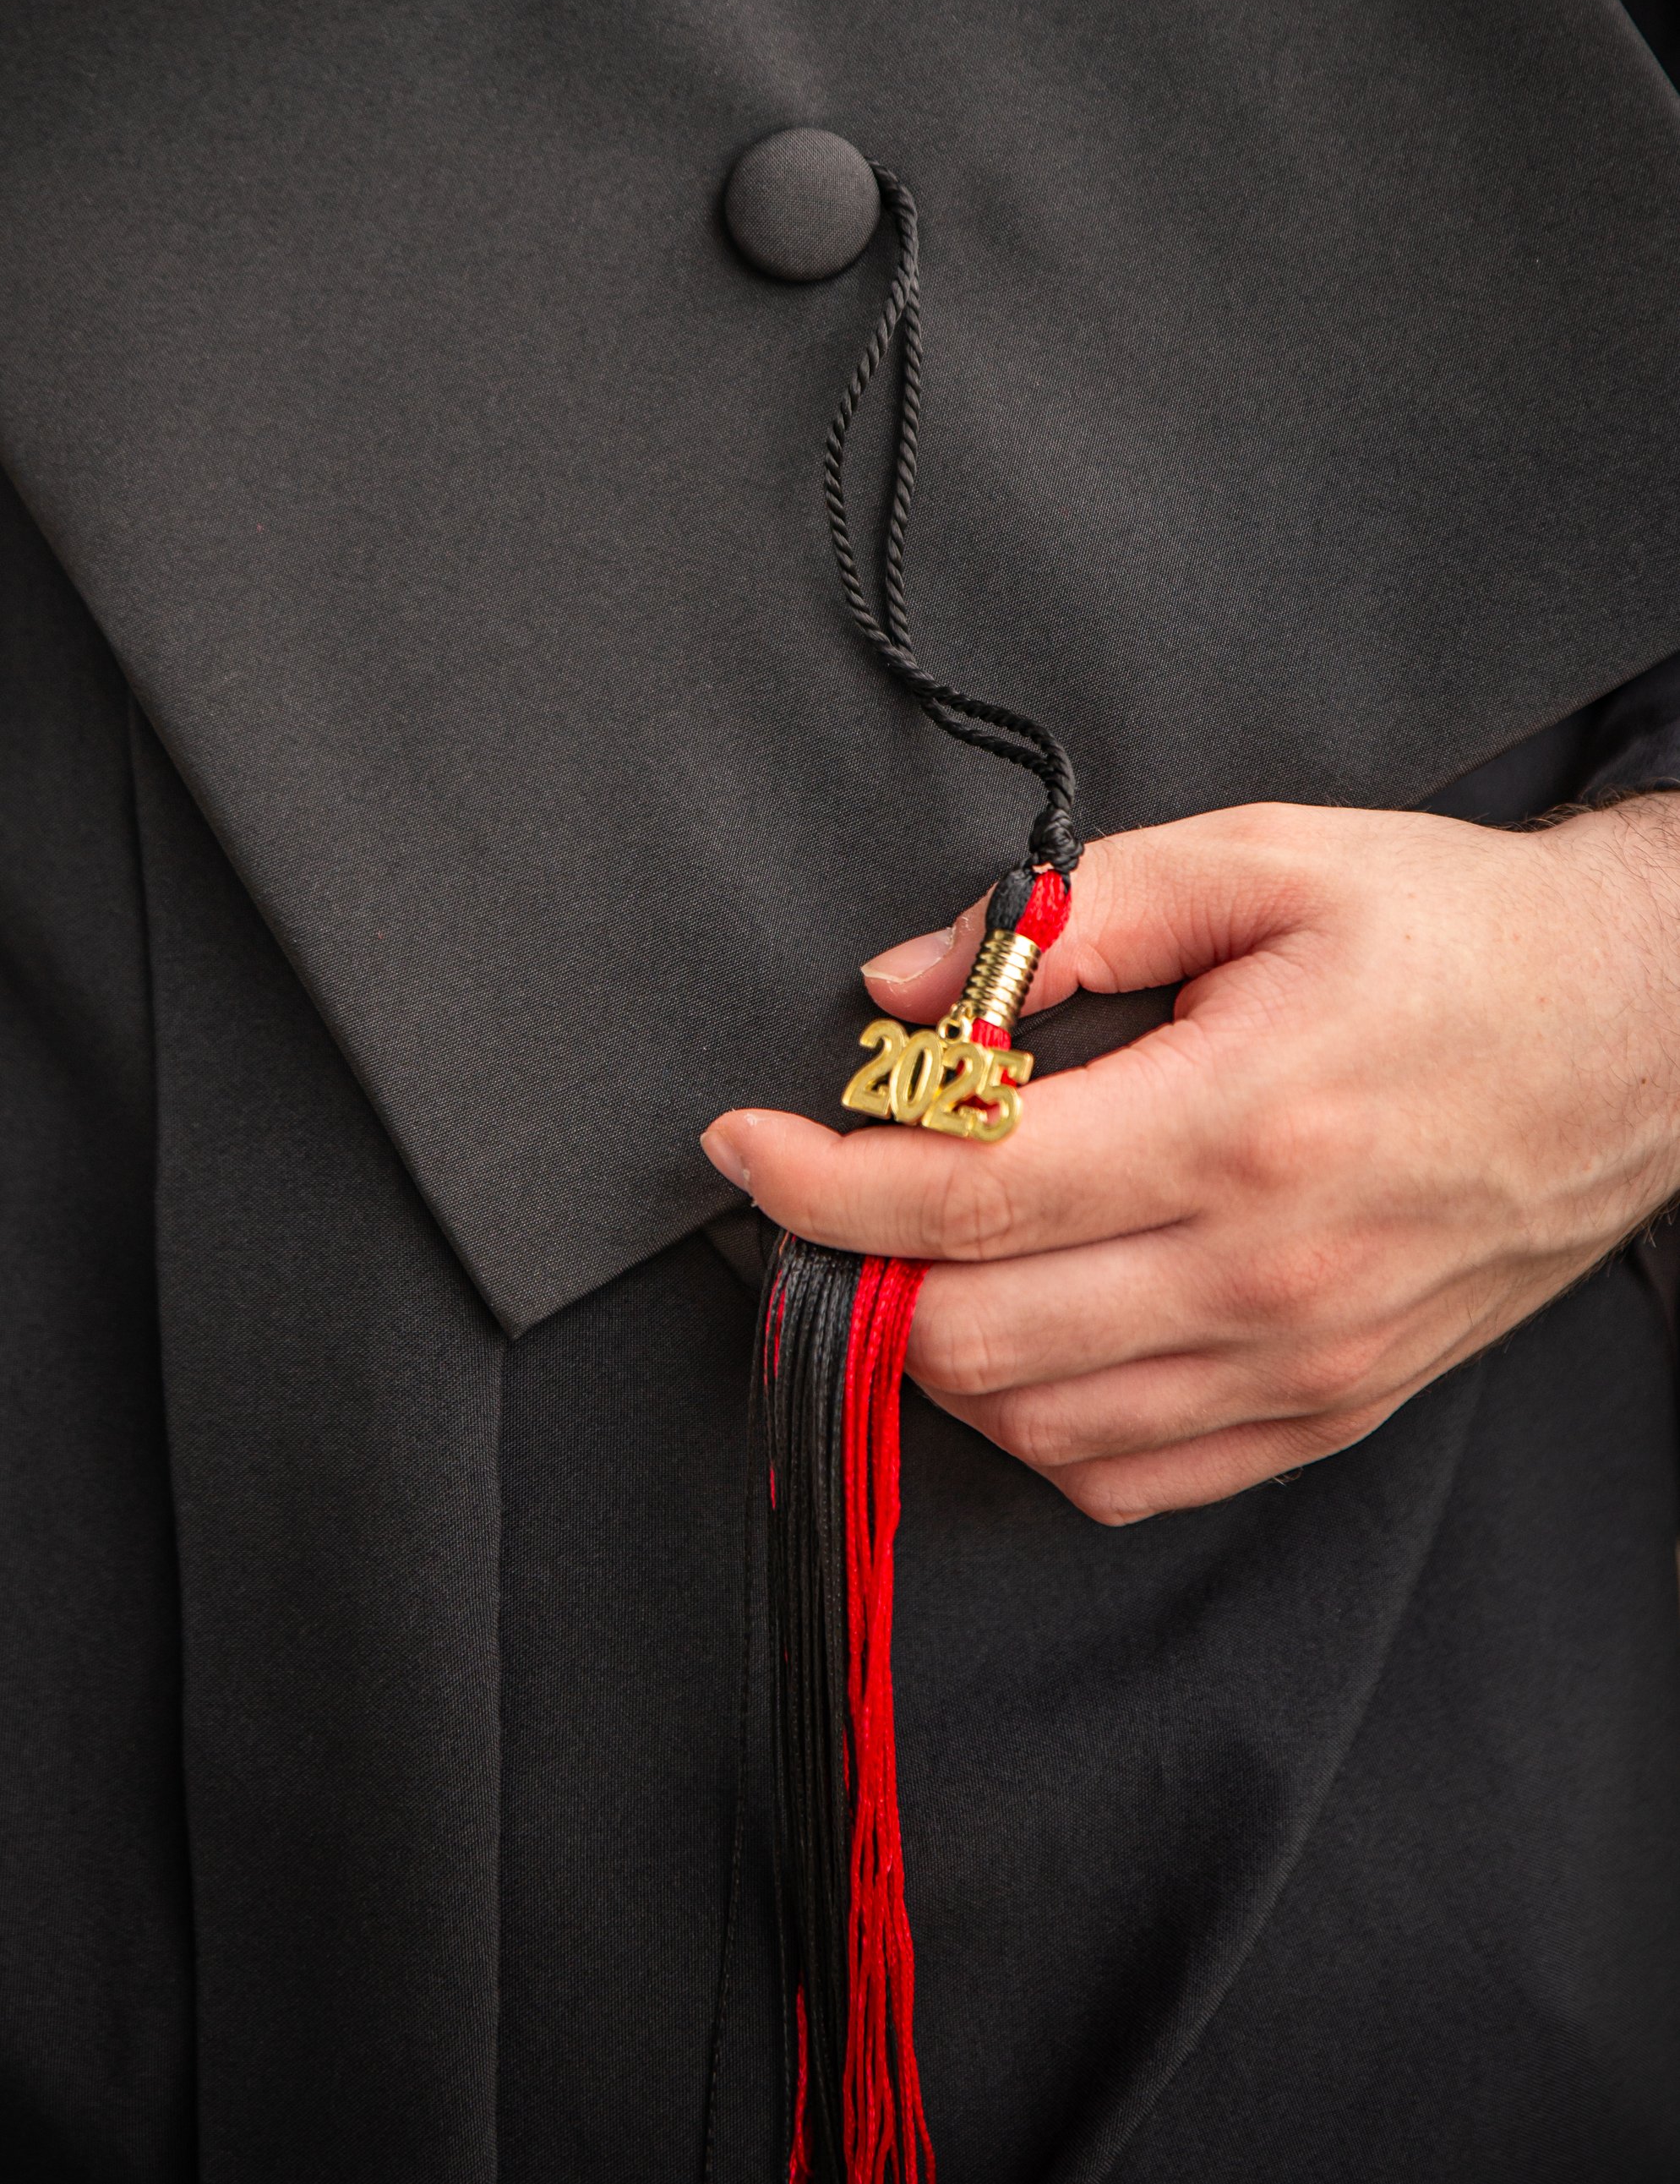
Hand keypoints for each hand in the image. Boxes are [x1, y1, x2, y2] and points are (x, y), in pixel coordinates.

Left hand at [703, 798, 1679, 1522]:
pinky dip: (1037, 1420)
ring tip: (923, 1247)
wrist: (1643, 1036)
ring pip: (1035, 1428)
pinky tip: (1025, 1323)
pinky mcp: (1330, 1410)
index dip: (819, 1181)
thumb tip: (903, 985)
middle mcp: (1267, 1273)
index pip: (965, 1197)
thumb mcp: (1263, 859)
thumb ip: (1068, 917)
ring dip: (937, 1349)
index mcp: (1240, 1123)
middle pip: (973, 1340)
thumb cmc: (1457, 938)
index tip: (745, 1146)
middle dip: (857, 1270)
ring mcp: (1302, 1363)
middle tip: (830, 1189)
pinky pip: (1130, 1476)